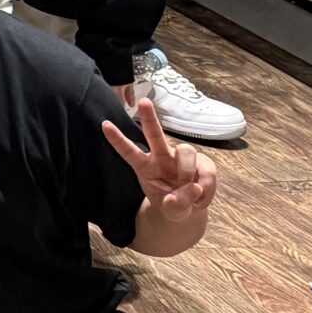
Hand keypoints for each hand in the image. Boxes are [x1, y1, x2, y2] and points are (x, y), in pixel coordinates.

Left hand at [104, 97, 217, 225]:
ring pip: (186, 151)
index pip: (128, 151)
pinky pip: (207, 171)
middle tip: (143, 101)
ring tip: (190, 191)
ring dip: (188, 172)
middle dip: (150, 118)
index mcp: (144, 167)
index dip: (117, 139)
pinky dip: (206, 188)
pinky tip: (201, 195)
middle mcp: (161, 157)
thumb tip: (191, 189)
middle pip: (155, 135)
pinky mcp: (202, 163)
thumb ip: (176, 204)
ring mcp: (181, 158)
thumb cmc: (173, 204)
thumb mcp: (171, 211)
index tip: (104, 124)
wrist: (190, 208)